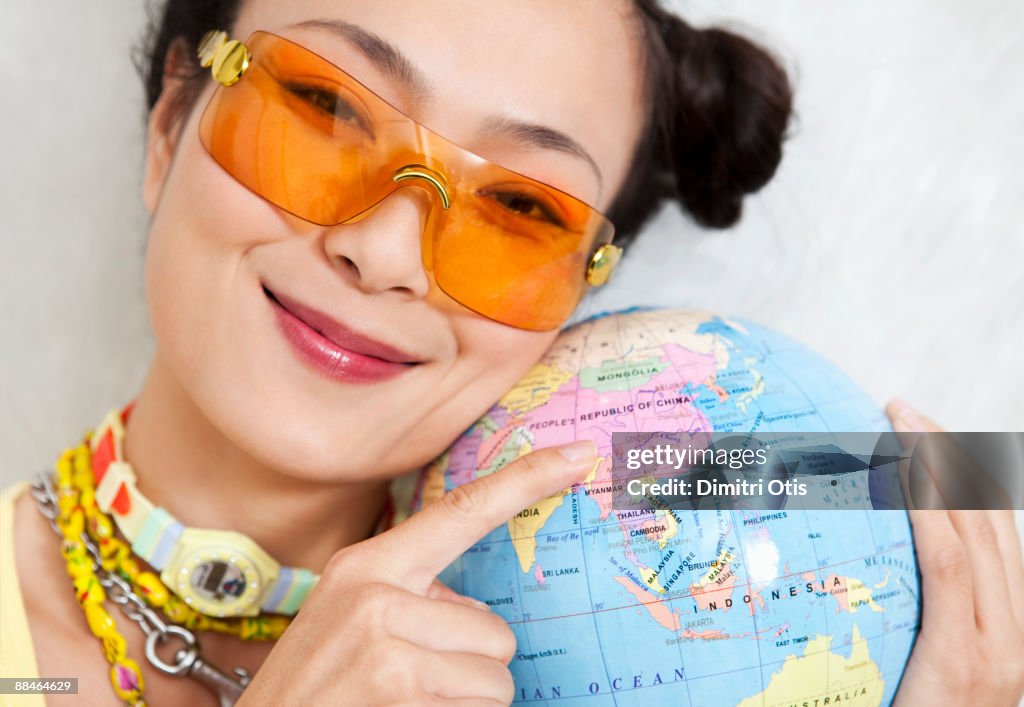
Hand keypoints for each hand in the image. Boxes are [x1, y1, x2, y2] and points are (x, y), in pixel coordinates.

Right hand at [235, 440, 597, 706]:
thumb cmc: (312, 685)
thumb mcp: (345, 620)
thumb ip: (408, 597)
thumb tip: (478, 614)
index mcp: (367, 566)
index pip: (463, 511)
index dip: (527, 481)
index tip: (580, 457)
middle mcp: (377, 597)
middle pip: (496, 631)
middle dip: (469, 666)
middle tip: (414, 682)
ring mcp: (388, 650)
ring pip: (495, 680)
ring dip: (464, 702)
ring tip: (406, 702)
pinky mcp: (400, 694)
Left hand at [887, 400, 1023, 705]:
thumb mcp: (906, 671)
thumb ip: (895, 616)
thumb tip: (841, 567)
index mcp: (1004, 637)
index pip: (992, 540)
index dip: (965, 481)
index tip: (923, 434)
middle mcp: (1015, 639)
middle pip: (992, 525)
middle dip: (953, 458)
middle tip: (904, 409)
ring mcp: (1001, 654)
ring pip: (978, 536)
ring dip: (944, 470)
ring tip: (903, 423)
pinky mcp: (971, 667)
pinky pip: (948, 568)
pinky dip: (931, 511)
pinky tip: (902, 470)